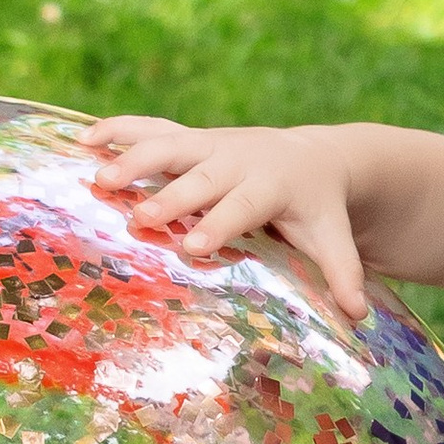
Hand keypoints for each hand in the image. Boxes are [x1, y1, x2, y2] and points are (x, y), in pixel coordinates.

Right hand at [88, 115, 372, 321]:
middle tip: (140, 220)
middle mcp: (237, 159)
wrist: (316, 157)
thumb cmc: (317, 209)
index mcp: (271, 185)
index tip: (195, 247)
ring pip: (169, 145)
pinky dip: (118, 130)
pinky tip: (83, 141)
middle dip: (170, 197)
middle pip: (201, 177)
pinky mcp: (191, 138)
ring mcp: (211, 144)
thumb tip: (360, 316)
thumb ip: (343, 273)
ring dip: (133, 159)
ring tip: (100, 181)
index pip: (243, 206)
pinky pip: (151, 127)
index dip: (219, 224)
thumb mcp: (332, 237)